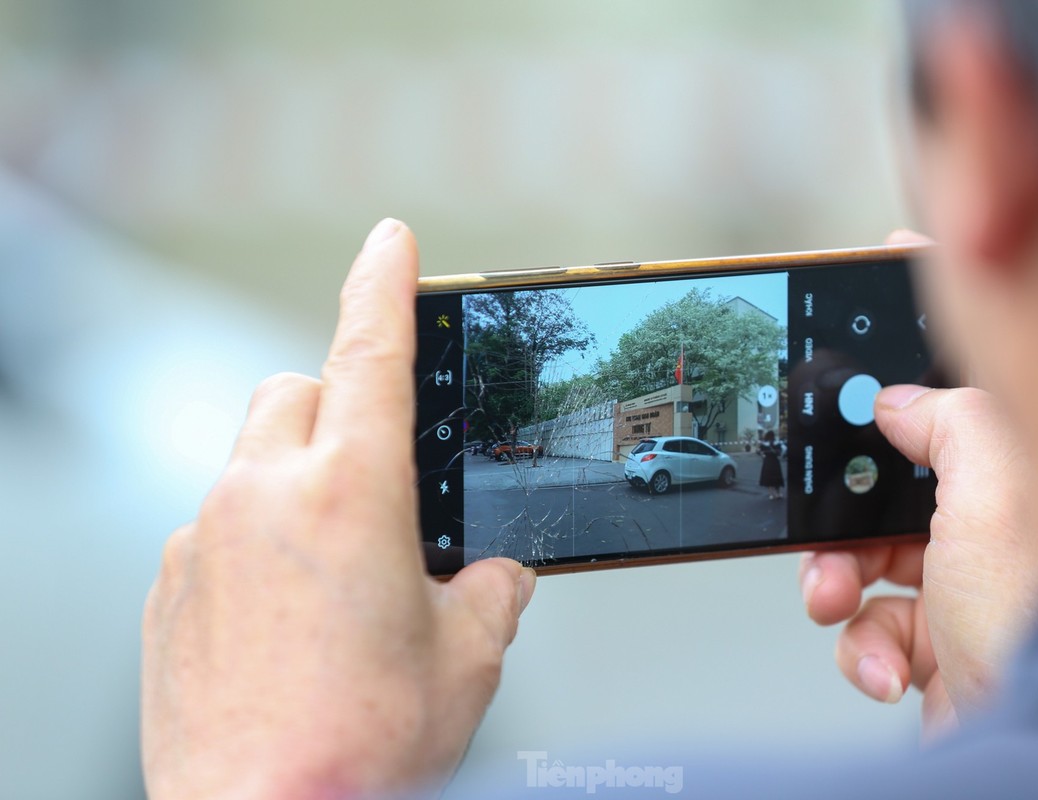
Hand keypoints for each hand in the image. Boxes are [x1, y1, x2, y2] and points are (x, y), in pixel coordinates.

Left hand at [142, 219, 535, 798]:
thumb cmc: (361, 750)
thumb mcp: (466, 663)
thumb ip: (491, 598)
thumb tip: (499, 583)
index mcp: (350, 494)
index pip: (370, 349)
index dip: (384, 282)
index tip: (391, 239)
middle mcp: (262, 499)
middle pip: (293, 390)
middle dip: (338, 403)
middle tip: (379, 471)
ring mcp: (202, 544)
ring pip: (250, 461)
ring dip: (294, 480)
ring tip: (336, 567)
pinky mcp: (167, 594)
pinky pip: (213, 529)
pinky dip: (252, 543)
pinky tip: (284, 618)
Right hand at [799, 235, 1037, 738]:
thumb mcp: (992, 492)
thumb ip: (949, 417)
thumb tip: (904, 398)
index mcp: (1023, 467)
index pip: (974, 364)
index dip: (925, 312)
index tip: (887, 254)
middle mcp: (1000, 520)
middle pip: (896, 467)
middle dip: (841, 496)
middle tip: (817, 501)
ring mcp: (970, 585)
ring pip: (867, 551)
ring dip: (837, 582)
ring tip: (840, 601)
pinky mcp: (939, 644)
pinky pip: (872, 624)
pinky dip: (864, 646)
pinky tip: (888, 663)